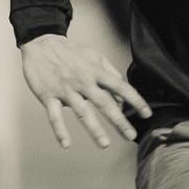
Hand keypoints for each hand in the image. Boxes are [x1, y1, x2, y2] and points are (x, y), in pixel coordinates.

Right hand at [19, 33, 151, 149]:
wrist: (41, 44)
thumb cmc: (71, 53)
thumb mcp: (95, 57)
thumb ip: (111, 74)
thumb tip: (123, 96)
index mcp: (96, 72)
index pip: (120, 87)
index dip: (135, 100)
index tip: (147, 114)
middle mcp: (83, 81)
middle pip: (104, 103)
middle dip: (119, 120)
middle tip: (131, 136)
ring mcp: (65, 89)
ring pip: (82, 112)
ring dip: (94, 129)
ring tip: (105, 144)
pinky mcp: (48, 96)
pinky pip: (55, 116)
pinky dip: (60, 131)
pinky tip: (66, 144)